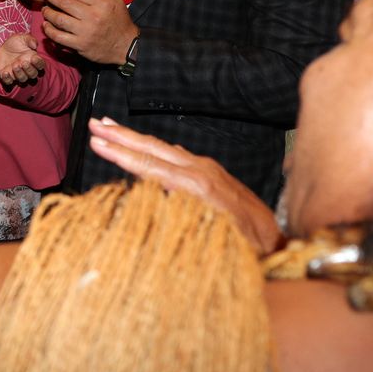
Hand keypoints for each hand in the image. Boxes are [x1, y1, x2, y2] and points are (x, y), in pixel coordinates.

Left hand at [0, 33, 45, 86]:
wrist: (1, 47)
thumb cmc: (15, 42)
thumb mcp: (22, 38)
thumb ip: (30, 39)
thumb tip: (34, 45)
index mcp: (33, 59)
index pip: (40, 65)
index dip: (38, 63)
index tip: (34, 58)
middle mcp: (27, 68)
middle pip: (33, 74)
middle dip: (29, 70)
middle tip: (23, 62)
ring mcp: (17, 73)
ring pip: (23, 79)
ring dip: (19, 74)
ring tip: (15, 65)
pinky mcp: (7, 76)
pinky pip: (9, 82)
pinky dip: (8, 79)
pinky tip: (5, 72)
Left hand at [42, 0, 137, 63]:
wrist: (126, 46)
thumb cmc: (119, 20)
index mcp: (101, 3)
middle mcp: (93, 16)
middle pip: (64, 3)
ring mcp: (85, 32)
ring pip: (59, 19)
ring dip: (48, 13)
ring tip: (45, 9)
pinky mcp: (80, 45)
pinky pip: (59, 37)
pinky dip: (49, 31)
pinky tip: (46, 25)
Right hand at [87, 117, 280, 253]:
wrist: (279, 242)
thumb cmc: (248, 249)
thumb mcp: (216, 242)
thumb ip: (185, 224)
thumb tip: (151, 211)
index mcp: (200, 188)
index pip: (151, 166)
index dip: (121, 154)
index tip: (96, 143)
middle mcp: (203, 171)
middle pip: (153, 148)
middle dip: (121, 135)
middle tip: (93, 122)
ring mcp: (208, 169)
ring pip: (164, 148)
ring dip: (133, 137)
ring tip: (108, 127)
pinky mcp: (212, 173)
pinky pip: (176, 155)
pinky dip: (153, 148)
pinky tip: (140, 145)